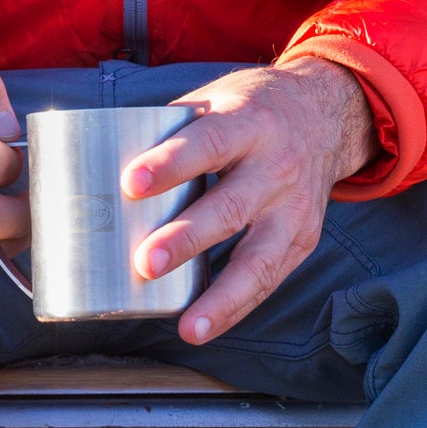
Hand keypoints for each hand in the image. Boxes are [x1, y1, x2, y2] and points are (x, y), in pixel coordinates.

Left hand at [122, 58, 379, 342]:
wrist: (326, 115)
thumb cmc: (253, 110)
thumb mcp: (218, 100)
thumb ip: (172, 131)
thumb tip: (100, 162)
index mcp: (249, 123)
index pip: (208, 143)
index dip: (170, 163)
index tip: (131, 183)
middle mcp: (277, 167)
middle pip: (230, 207)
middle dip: (186, 239)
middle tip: (144, 262)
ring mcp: (294, 208)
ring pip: (259, 259)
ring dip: (220, 296)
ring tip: (188, 326)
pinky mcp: (302, 239)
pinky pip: (267, 280)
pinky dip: (234, 307)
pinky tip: (203, 326)